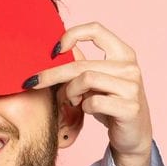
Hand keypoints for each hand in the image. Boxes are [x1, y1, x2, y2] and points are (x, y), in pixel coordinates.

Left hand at [25, 23, 153, 165]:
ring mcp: (132, 87)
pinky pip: (94, 102)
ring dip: (70, 92)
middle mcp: (130, 67)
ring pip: (86, 79)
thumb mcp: (97, 81)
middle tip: (33, 81)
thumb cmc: (111, 105)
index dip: (72, 35)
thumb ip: (83, 64)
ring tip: (72, 100)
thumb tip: (58, 48)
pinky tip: (87, 109)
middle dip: (52, 73)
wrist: (133, 135)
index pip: (96, 30)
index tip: (54, 51)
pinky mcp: (130, 108)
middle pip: (82, 63)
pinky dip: (84, 107)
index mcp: (124, 53)